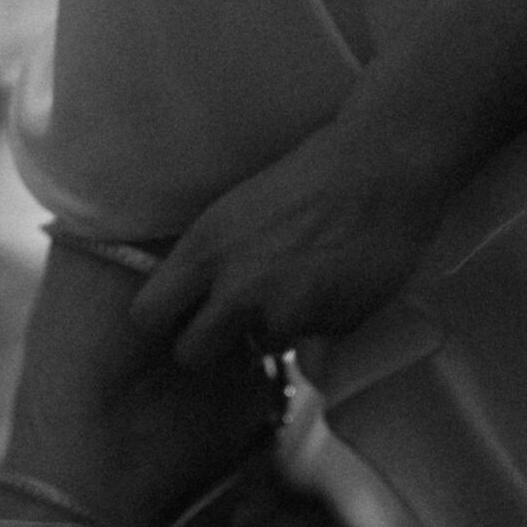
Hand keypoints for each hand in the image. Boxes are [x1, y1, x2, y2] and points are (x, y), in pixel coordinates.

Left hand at [128, 107, 452, 369]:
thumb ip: (213, 257)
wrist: (381, 171)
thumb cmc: (308, 174)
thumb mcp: (236, 209)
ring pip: (263, 347)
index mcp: (204, 249)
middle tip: (231, 327)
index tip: (172, 323)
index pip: (146, 316)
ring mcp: (283, 313)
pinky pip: (315, 339)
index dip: (158, 325)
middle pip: (191, 355)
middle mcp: (235, 288)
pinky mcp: (329, 328)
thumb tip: (196, 295)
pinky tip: (338, 281)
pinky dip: (323, 320)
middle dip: (209, 347)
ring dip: (277, 327)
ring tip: (304, 283)